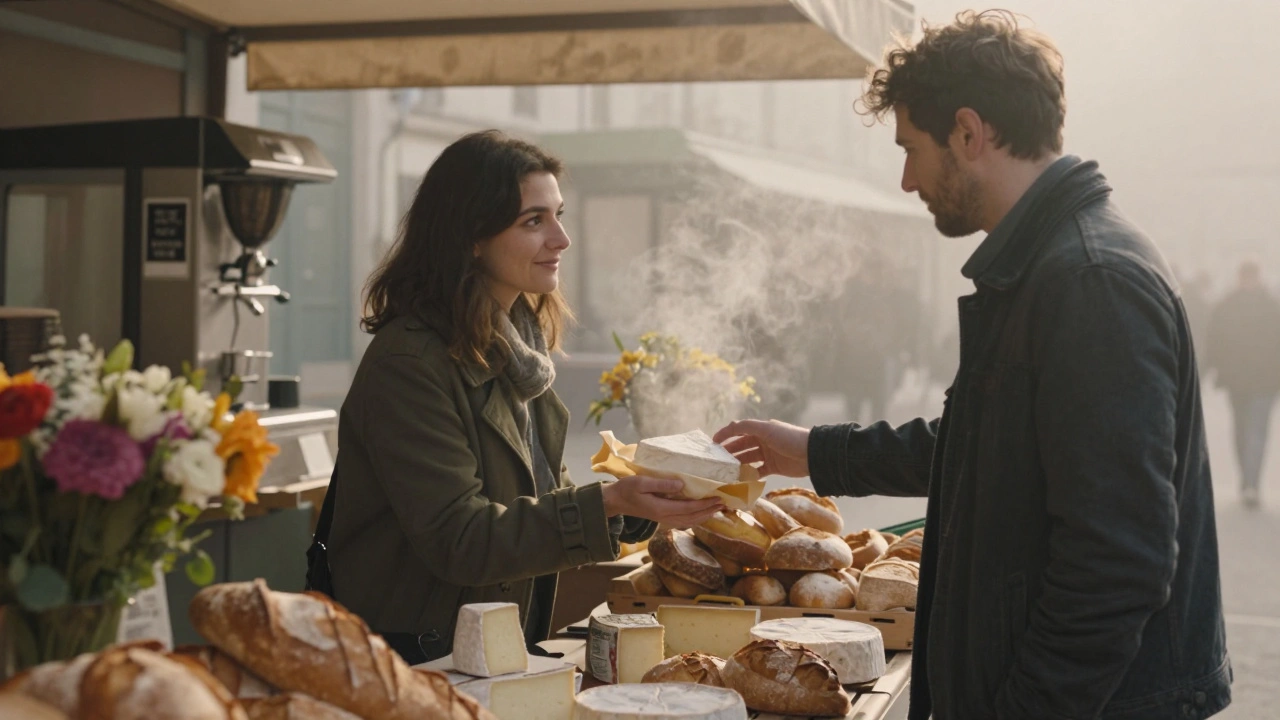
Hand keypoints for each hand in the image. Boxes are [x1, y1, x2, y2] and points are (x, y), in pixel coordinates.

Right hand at [601, 476, 724, 527]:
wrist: (615, 501)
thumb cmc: (626, 489)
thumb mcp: (641, 483)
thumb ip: (662, 484)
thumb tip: (682, 484)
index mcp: (661, 509)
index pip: (689, 508)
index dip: (705, 504)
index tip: (719, 498)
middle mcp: (665, 517)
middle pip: (693, 517)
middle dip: (709, 511)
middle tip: (724, 504)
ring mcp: (663, 519)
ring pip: (689, 521)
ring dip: (704, 515)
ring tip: (717, 508)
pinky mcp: (662, 517)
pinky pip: (683, 520)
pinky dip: (696, 517)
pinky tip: (702, 512)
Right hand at [713, 419, 810, 477]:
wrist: (811, 454)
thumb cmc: (788, 438)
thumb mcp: (766, 429)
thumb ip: (747, 426)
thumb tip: (729, 426)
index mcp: (761, 429)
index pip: (738, 430)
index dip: (725, 435)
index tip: (712, 443)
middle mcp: (763, 440)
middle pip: (741, 446)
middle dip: (729, 452)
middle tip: (716, 461)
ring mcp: (768, 455)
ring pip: (748, 459)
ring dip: (737, 465)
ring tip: (725, 472)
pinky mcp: (773, 468)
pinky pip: (757, 471)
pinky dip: (749, 475)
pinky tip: (739, 480)